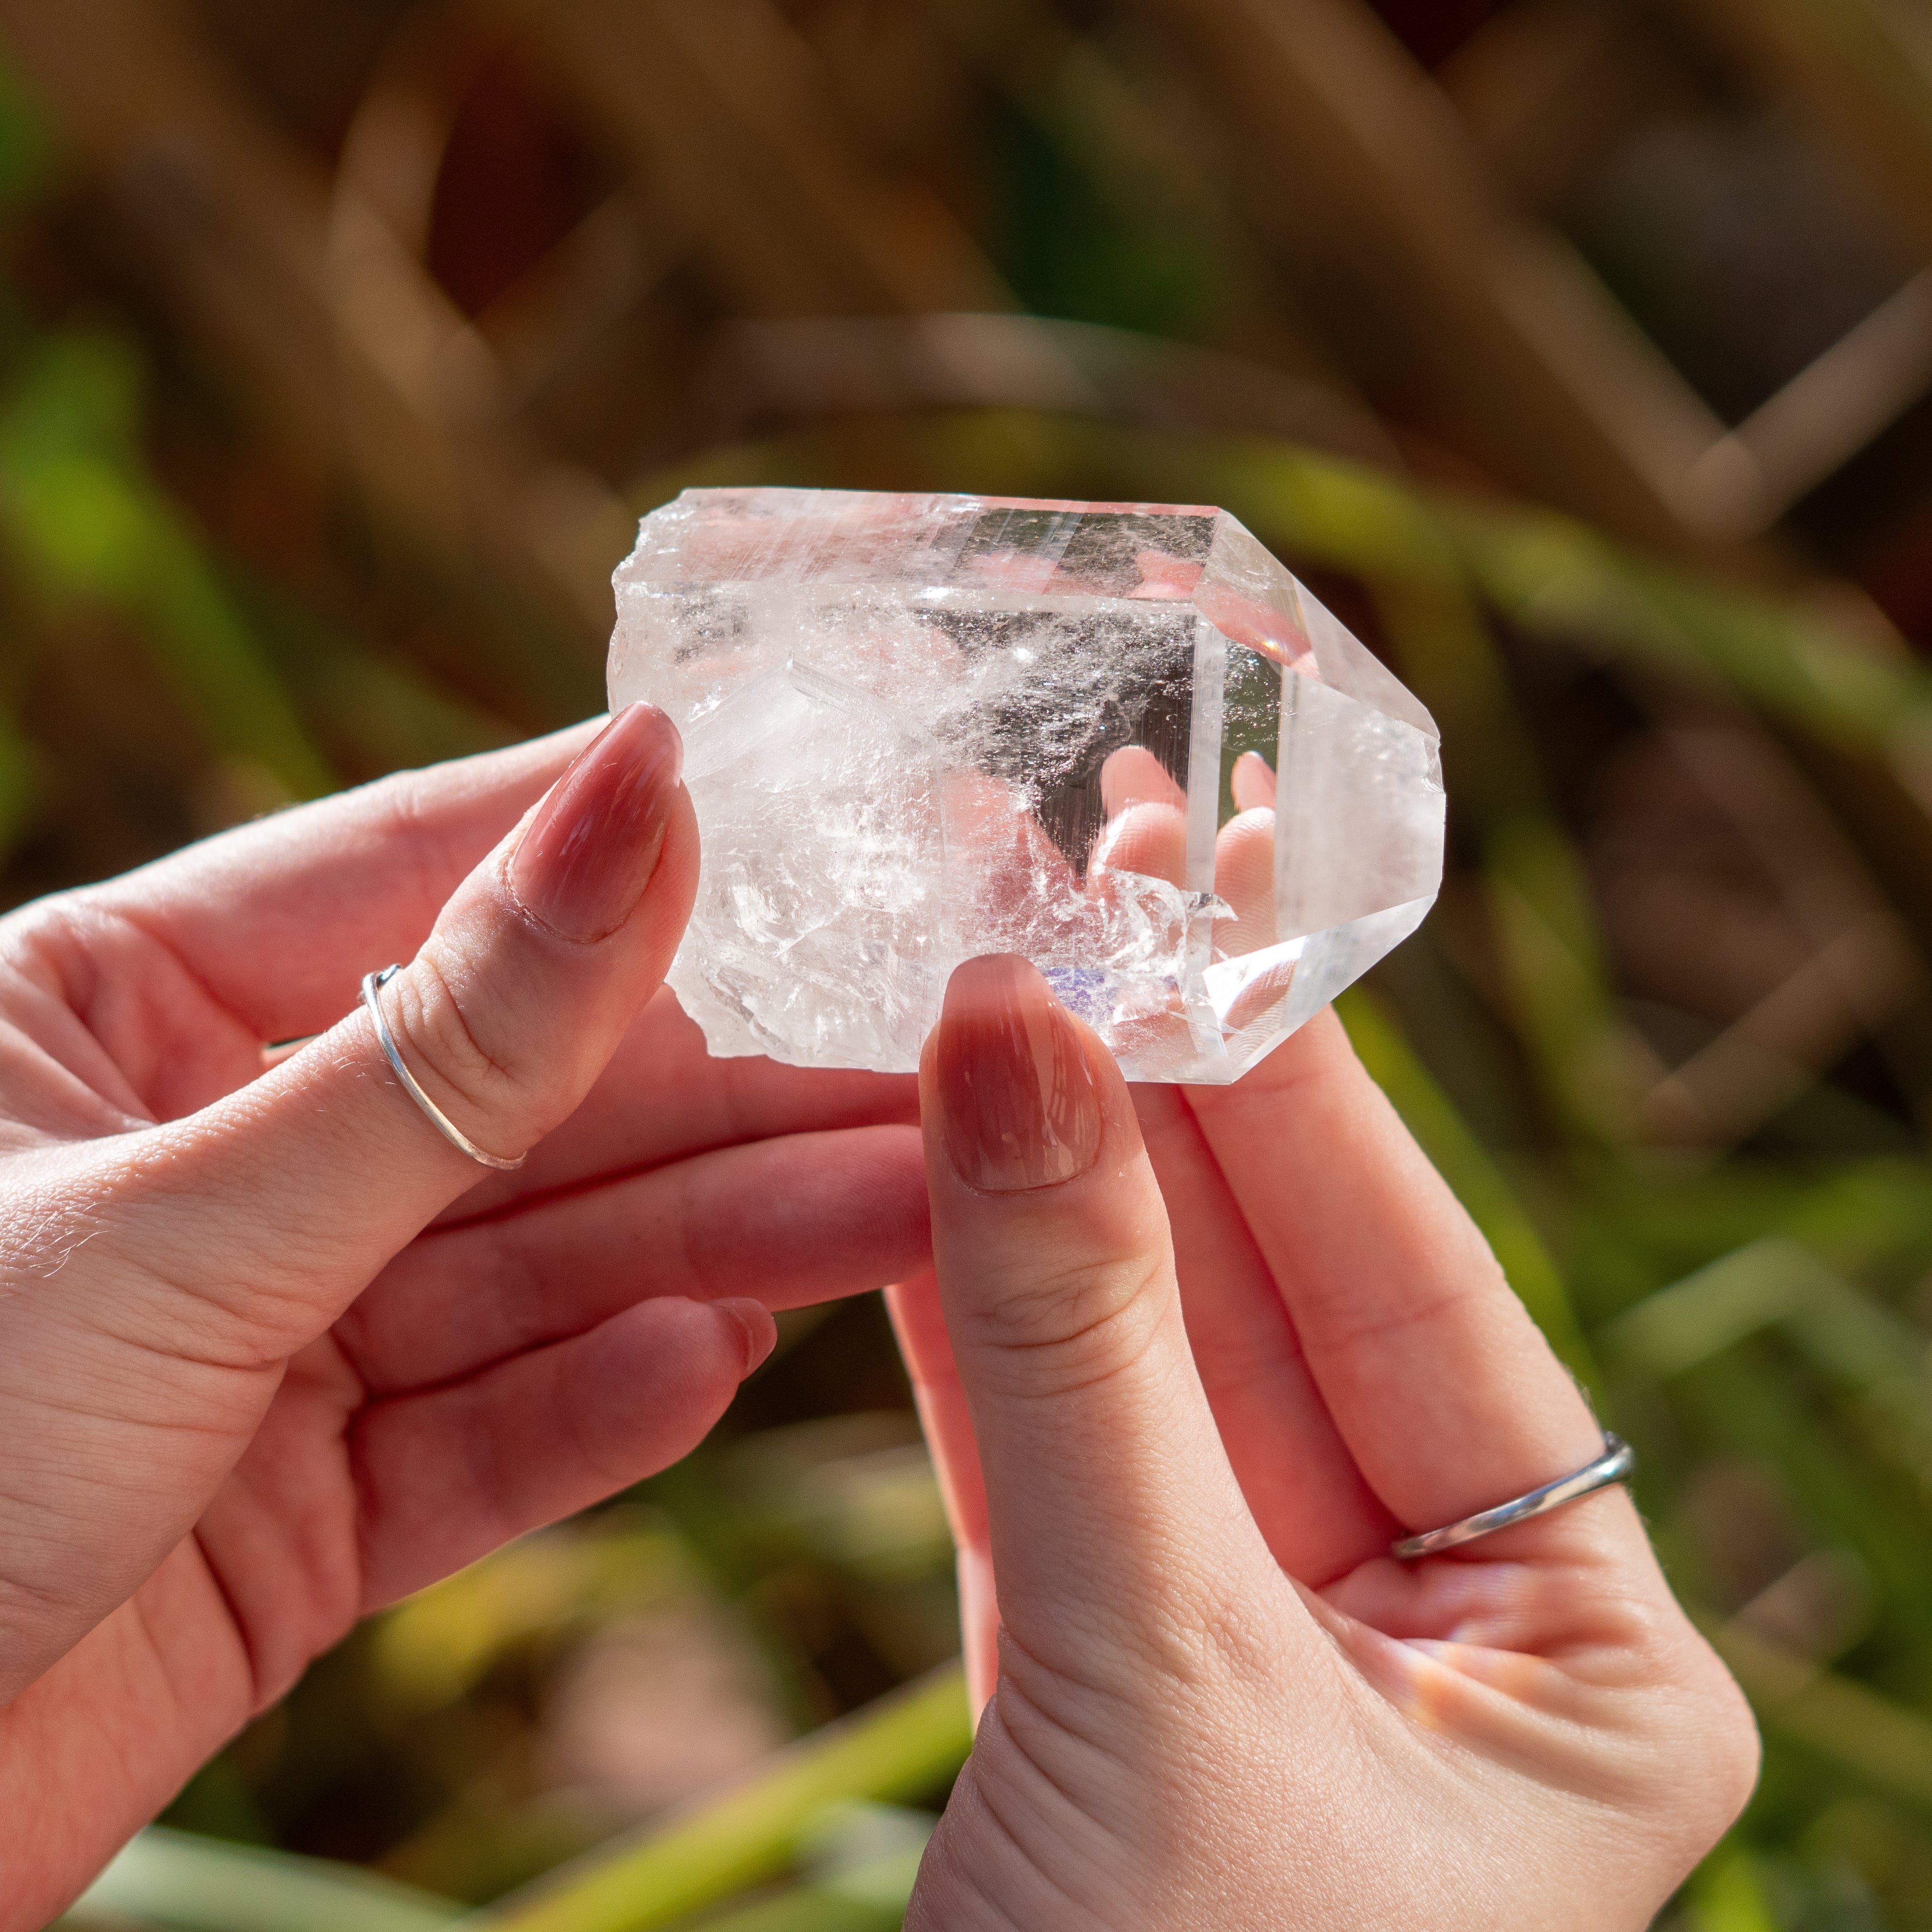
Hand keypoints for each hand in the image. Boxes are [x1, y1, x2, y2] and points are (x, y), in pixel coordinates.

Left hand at [0, 707, 926, 1927]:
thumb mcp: (179, 1228)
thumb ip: (442, 1051)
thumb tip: (639, 805)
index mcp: (110, 1009)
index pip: (411, 876)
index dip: (608, 843)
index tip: (811, 799)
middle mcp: (199, 1156)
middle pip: (511, 1102)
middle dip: (718, 1100)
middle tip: (918, 1080)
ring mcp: (256, 1339)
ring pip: (524, 1274)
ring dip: (706, 1252)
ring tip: (894, 1212)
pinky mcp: (295, 1514)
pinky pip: (477, 1440)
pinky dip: (592, 1411)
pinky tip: (711, 1363)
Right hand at [890, 956, 1755, 1930]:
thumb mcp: (1163, 1669)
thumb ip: (1078, 1350)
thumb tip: (1013, 1032)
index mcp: (1579, 1665)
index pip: (1423, 1300)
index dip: (1301, 1089)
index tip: (1213, 894)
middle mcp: (1432, 1637)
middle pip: (1267, 1315)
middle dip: (1156, 1111)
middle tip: (1084, 897)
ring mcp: (1255, 1650)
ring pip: (1133, 1374)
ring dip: (1037, 1197)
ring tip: (977, 996)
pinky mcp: (1092, 1681)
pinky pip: (1033, 1456)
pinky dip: (962, 1326)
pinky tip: (907, 1171)